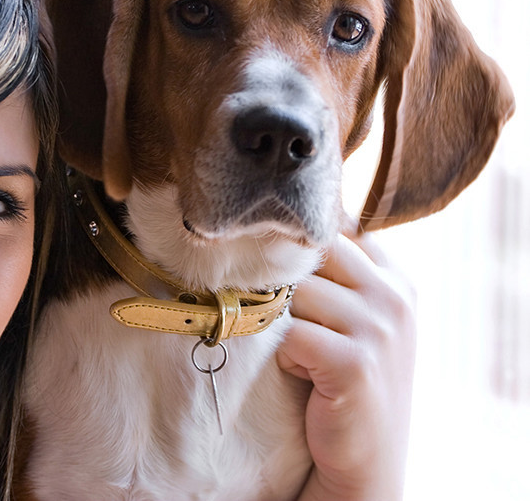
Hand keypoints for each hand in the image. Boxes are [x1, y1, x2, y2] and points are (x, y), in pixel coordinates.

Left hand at [277, 232, 416, 500]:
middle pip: (312, 253)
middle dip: (288, 281)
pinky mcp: (354, 362)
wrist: (365, 457)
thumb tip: (285, 223)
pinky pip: (291, 334)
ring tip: (303, 352)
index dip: (303, 246)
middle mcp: (393, 297)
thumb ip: (338, 271)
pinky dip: (285, 355)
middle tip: (289, 316)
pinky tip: (304, 374)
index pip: (339, 230)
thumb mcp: (358, 317)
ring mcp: (379, 329)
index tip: (290, 268)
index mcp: (396, 279)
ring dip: (284, 322)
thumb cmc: (346, 378)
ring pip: (297, 292)